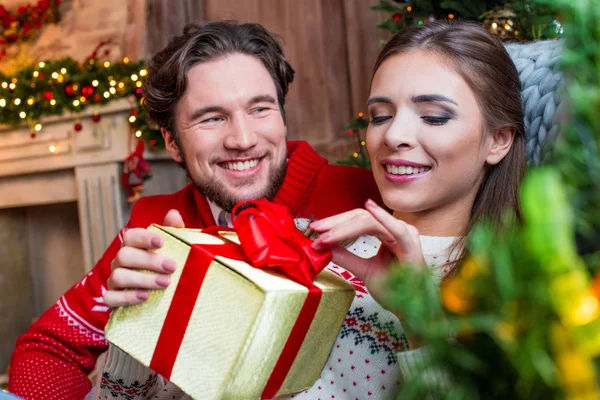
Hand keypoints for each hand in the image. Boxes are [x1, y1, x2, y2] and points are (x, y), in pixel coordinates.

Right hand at [104, 209, 183, 306]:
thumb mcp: (174, 248)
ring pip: (119, 276)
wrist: (159, 296)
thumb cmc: (166, 266)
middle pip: (125, 255)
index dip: (144, 238)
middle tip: (172, 267)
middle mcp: (120, 261)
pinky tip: (144, 297)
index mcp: (133, 246)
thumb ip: (173, 231)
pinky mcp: (112, 298)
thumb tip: (173, 213)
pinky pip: (110, 298)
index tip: (162, 242)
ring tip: (165, 283)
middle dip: (149, 261)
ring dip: (142, 280)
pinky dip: (127, 298)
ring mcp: (114, 280)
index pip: (131, 236)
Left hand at [309, 199, 424, 299]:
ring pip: (370, 222)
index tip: (315, 231)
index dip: (335, 224)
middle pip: (361, 217)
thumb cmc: (395, 290)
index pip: (357, 220)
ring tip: (327, 235)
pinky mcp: (412, 246)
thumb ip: (345, 257)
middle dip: (336, 223)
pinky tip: (369, 208)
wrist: (413, 310)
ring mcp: (405, 235)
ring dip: (345, 228)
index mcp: (387, 233)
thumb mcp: (364, 271)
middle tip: (316, 231)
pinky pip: (396, 229)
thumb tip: (321, 246)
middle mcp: (396, 230)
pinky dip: (382, 218)